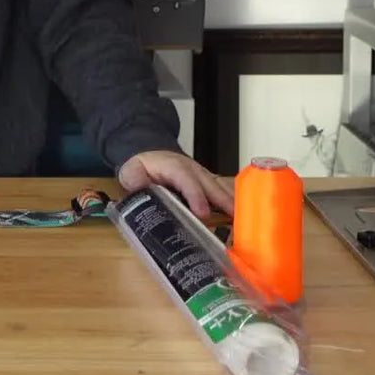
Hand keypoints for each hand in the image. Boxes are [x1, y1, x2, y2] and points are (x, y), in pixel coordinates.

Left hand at [118, 149, 233, 218]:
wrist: (150, 155)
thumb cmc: (142, 167)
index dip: (196, 195)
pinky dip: (232, 201)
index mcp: (174, 167)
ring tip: (242, 219)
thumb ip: (135, 179)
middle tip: (233, 218)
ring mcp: (202, 175)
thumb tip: (139, 187)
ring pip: (219, 187)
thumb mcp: (132, 171)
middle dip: (222, 201)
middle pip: (210, 184)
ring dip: (231, 202)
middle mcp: (192, 170)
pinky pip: (221, 190)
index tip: (202, 212)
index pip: (186, 180)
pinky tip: (240, 215)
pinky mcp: (207, 183)